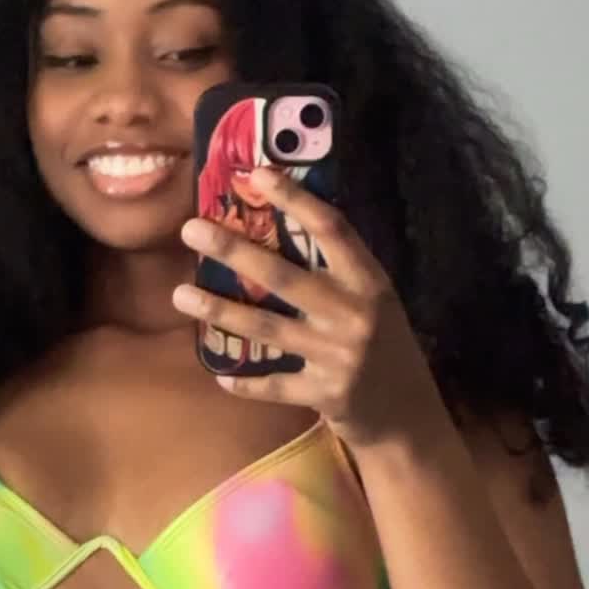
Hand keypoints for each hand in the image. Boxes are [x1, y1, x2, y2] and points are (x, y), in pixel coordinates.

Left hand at [173, 164, 447, 451]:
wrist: (408, 415)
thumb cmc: (385, 348)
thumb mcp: (374, 302)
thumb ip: (338, 272)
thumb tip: (283, 227)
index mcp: (368, 282)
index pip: (331, 229)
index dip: (295, 199)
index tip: (257, 173)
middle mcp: (353, 314)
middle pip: (283, 276)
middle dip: (233, 251)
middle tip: (191, 230)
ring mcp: (338, 356)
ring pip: (268, 328)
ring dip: (219, 310)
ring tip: (179, 295)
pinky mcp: (325, 394)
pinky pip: (274, 386)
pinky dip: (245, 383)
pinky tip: (217, 374)